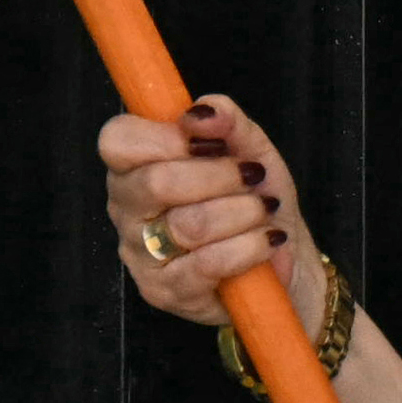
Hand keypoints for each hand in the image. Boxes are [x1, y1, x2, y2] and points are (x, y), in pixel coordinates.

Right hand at [98, 97, 298, 329]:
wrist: (283, 262)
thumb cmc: (256, 201)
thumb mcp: (250, 150)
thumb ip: (227, 121)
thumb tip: (203, 110)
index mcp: (136, 166)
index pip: (117, 140)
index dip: (163, 136)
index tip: (205, 141)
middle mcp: (127, 209)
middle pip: (157, 182)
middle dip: (219, 176)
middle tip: (251, 177)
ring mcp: (141, 254)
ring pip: (189, 224)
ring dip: (243, 213)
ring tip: (264, 212)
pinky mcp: (164, 292)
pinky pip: (207, 265)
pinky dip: (249, 248)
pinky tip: (266, 241)